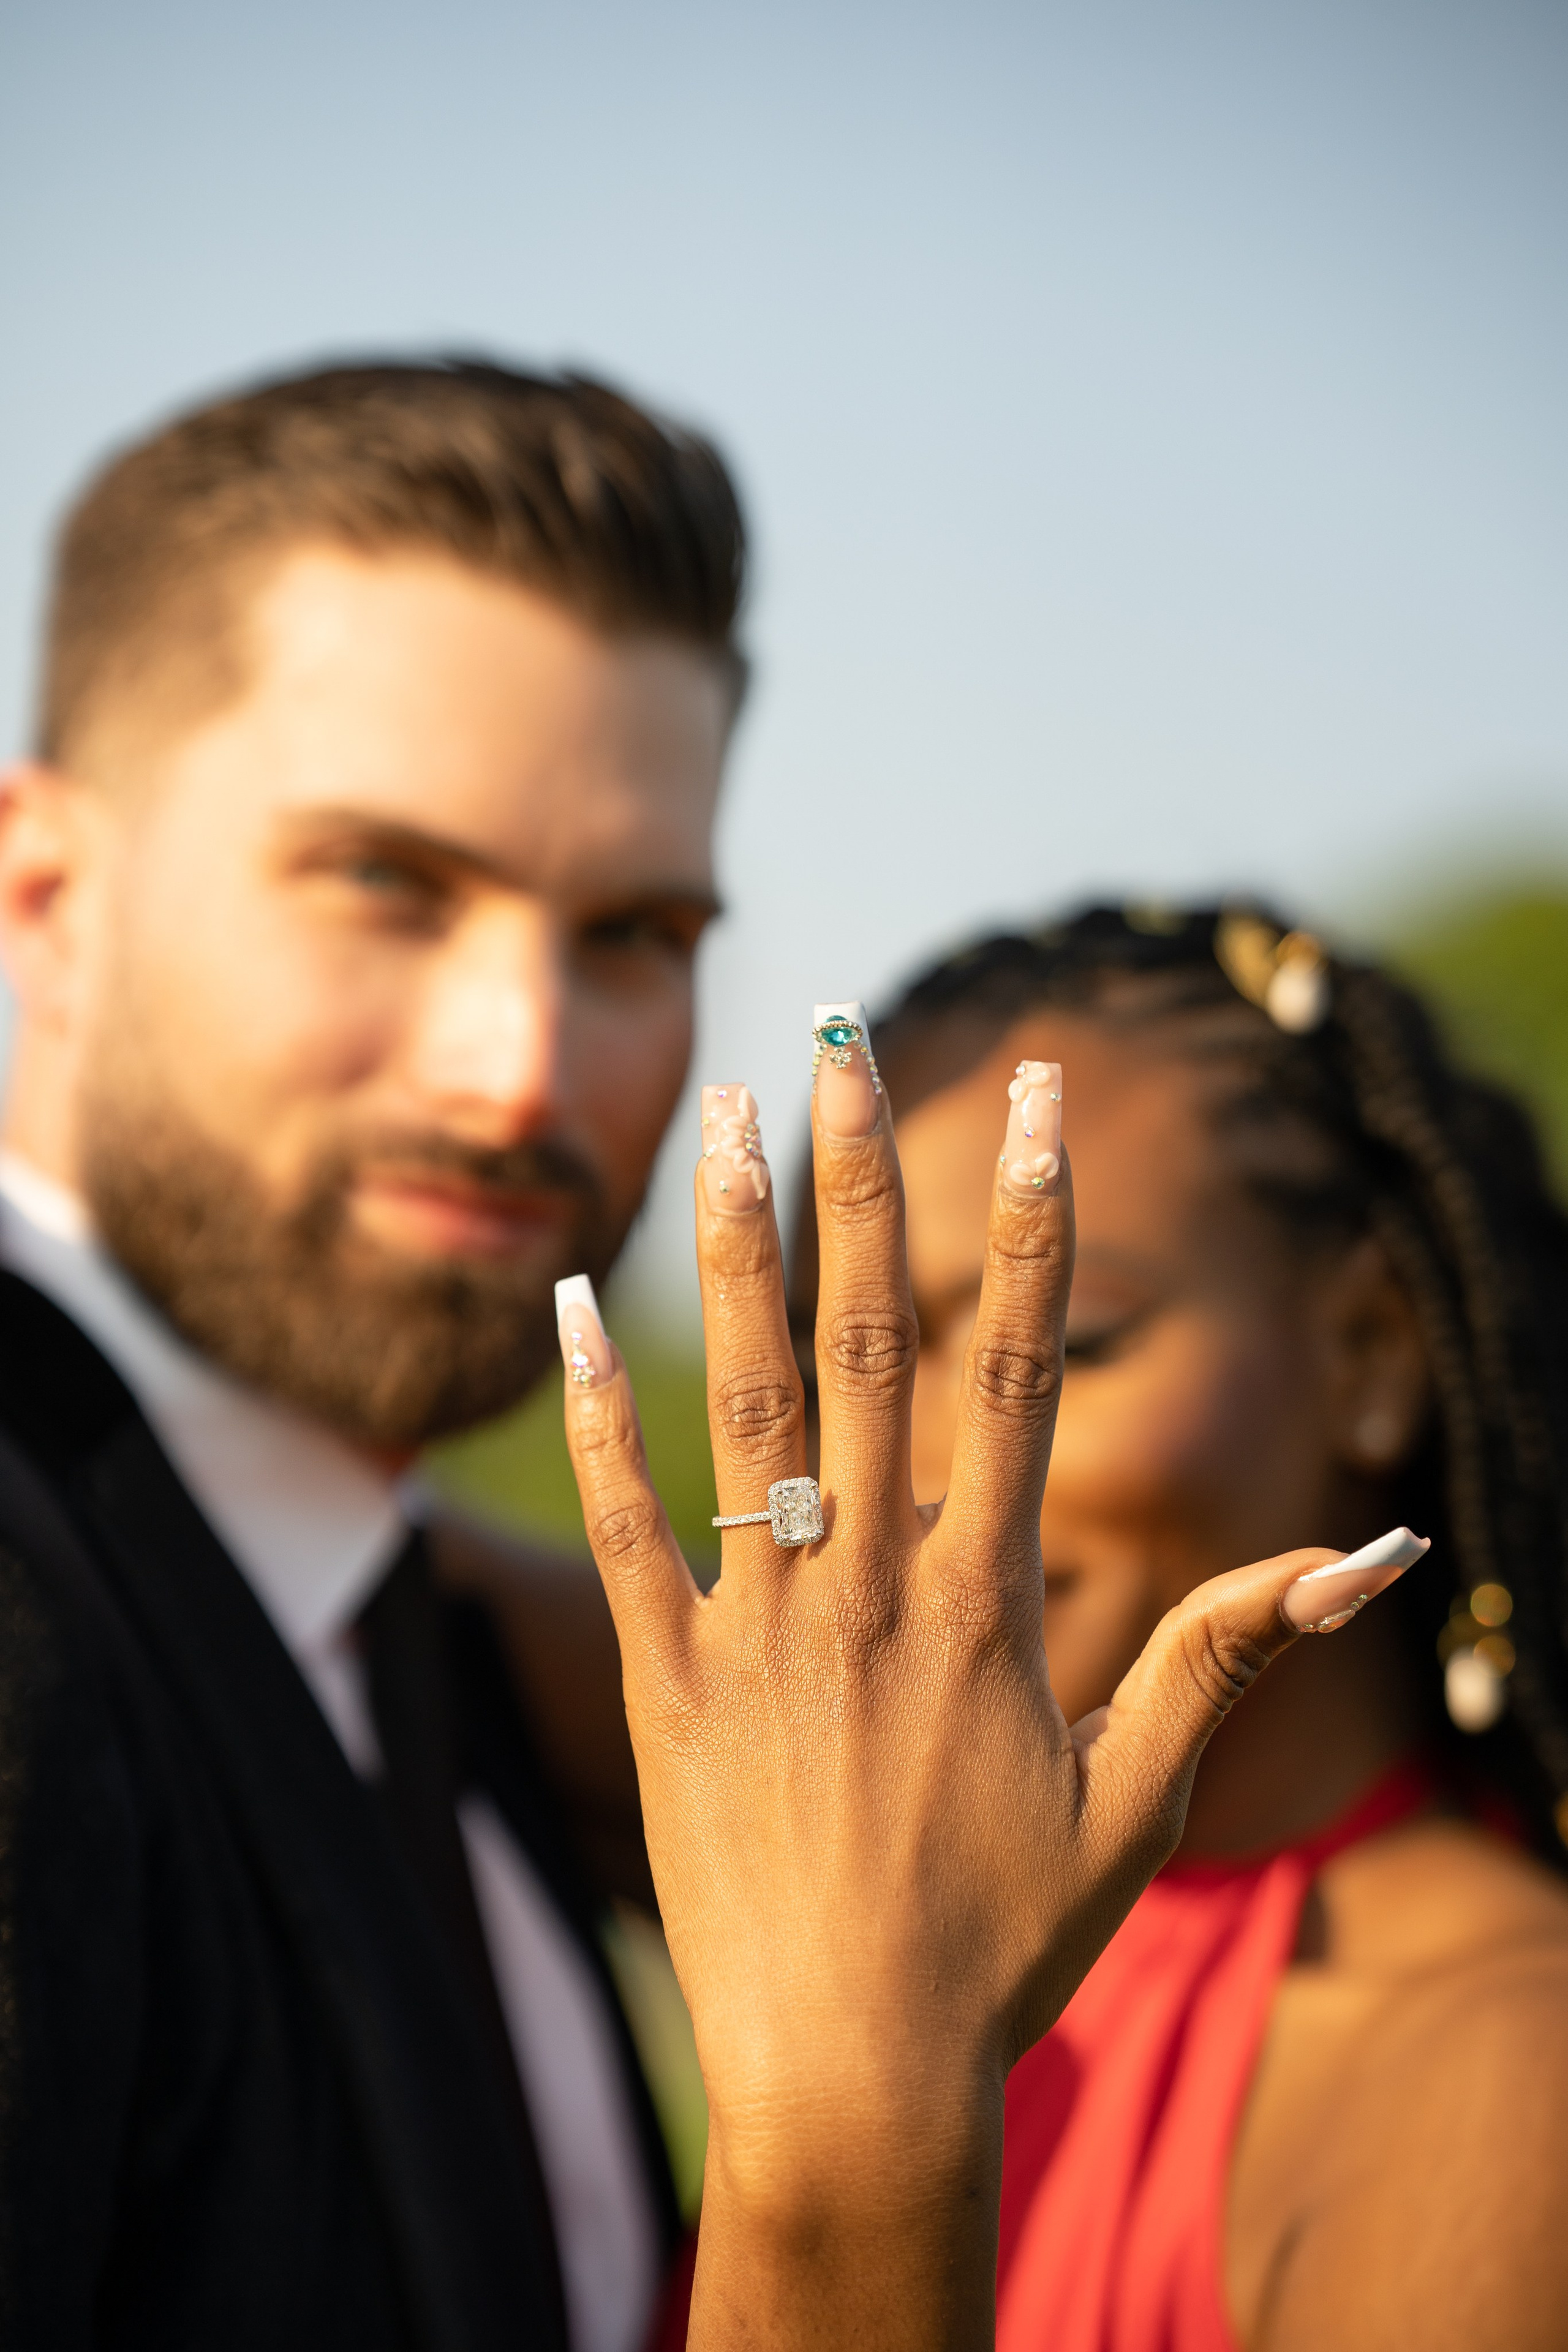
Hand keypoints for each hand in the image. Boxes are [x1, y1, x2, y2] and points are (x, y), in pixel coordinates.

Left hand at [556, 1034, 1422, 2347]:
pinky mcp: (670, 1684)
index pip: (1014, 1364)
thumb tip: (1366, 1552)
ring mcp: (761, 1628)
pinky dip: (595, 1413)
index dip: (1026, 1220)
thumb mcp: (1142, 1796)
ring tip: (721, 1112)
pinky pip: (627, 1525)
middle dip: (864, 1175)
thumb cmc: (1010, 1940)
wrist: (857, 2073)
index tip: (1030, 1099)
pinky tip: (568, 1305)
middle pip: (870, 1339)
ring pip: (744, 1400)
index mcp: (986, 1596)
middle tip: (845, 1037)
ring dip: (733, 1248)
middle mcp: (872, 1583)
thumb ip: (1227, 1650)